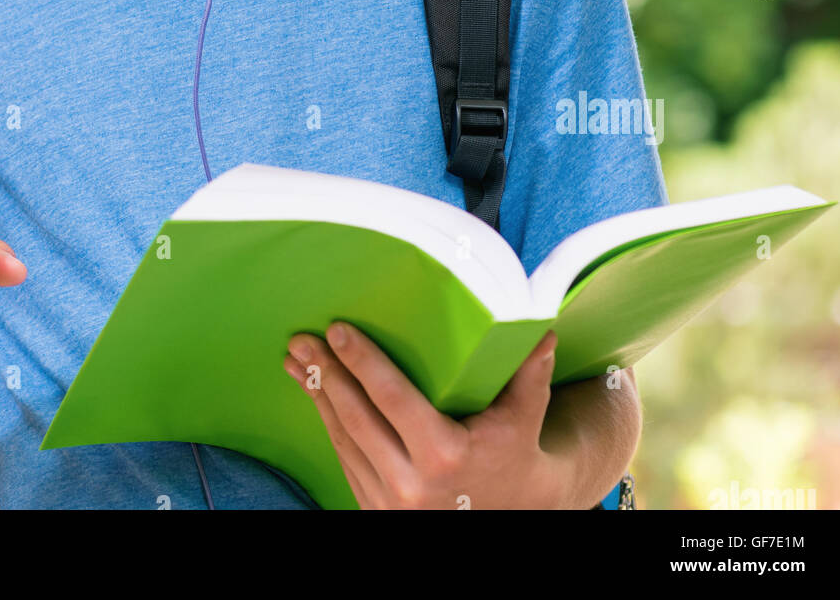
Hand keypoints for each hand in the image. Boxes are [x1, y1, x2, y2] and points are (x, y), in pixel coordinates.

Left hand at [284, 324, 568, 509]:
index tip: (338, 329)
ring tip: (299, 360)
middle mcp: (412, 484)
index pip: (392, 398)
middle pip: (357, 417)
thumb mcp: (525, 416)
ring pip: (344, 439)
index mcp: (445, 454)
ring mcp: (389, 502)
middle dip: (327, 374)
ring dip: (318, 395)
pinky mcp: (376, 510)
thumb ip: (529, 372)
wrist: (507, 511)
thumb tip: (540, 328)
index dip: (362, 361)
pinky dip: (327, 422)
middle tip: (303, 338)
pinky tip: (315, 393)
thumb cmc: (513, 453)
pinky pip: (345, 458)